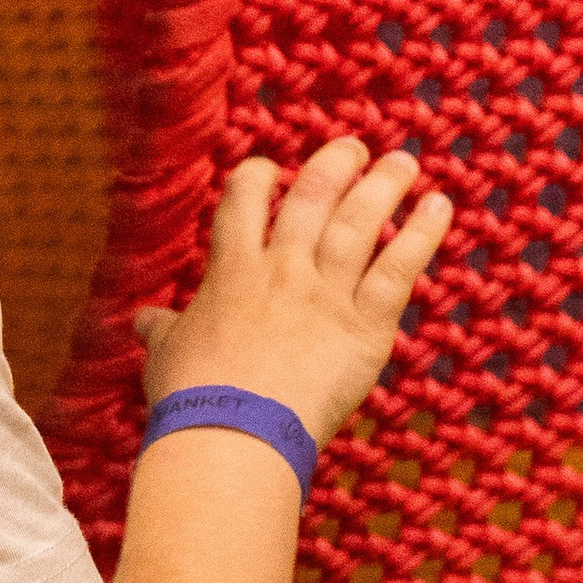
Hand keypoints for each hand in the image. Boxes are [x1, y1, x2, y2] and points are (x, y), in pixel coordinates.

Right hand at [134, 137, 451, 452]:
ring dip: (385, 186)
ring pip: (360, 223)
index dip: (259, 176)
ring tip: (405, 161)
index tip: (273, 169)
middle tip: (356, 147)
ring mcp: (326, 294)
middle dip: (335, 165)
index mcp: (231, 269)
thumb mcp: (167, 354)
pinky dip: (421, 235)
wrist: (234, 434)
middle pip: (313, 198)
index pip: (244, 199)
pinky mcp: (364, 328)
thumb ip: (162, 329)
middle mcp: (282, 269)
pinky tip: (439, 207)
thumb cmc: (192, 397)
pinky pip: (398, 271)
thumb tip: (142, 320)